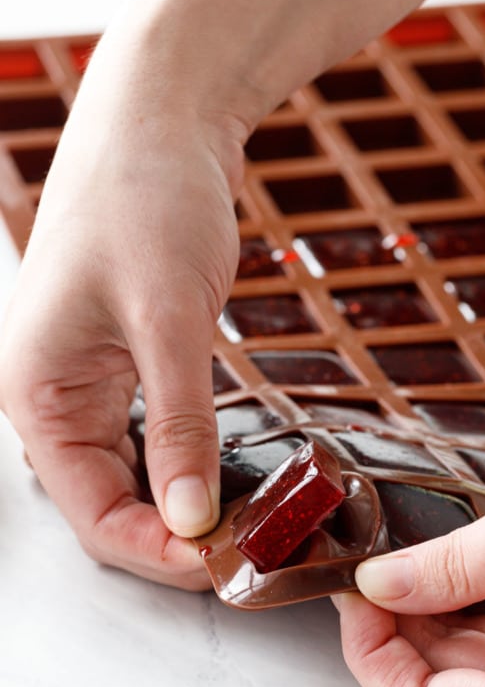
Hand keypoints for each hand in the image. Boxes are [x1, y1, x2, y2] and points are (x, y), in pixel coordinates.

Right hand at [0, 35, 246, 588]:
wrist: (163, 120)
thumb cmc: (146, 197)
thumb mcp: (167, 319)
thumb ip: (178, 425)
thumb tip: (191, 516)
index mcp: (36, 393)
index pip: (90, 512)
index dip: (155, 550)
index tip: (223, 566)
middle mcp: (53, 397)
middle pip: (108, 503)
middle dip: (172, 536)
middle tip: (245, 553)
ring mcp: (89, 382)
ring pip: (131, 475)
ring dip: (182, 505)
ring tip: (245, 525)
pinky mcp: (126, 364)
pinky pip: (149, 438)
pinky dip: (187, 464)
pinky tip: (225, 478)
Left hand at [335, 437, 484, 686]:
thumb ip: (458, 562)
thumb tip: (381, 581)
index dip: (373, 657)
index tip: (351, 595)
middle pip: (445, 682)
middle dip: (394, 622)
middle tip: (364, 561)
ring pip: (474, 649)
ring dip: (428, 603)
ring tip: (395, 549)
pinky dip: (469, 587)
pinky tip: (443, 549)